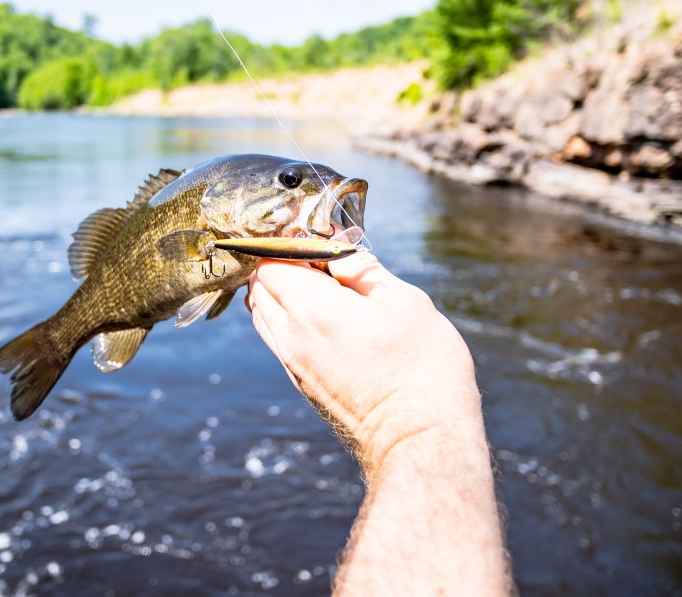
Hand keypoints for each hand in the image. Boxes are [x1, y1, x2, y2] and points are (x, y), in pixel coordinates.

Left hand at [247, 252, 482, 474]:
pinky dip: (290, 321)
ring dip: (282, 295)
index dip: (288, 244)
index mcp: (311, 309)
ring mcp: (293, 364)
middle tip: (322, 261)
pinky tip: (329, 320)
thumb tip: (341, 253)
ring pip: (264, 316)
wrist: (418, 441)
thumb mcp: (405, 302)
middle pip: (260, 288)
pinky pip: (278, 340)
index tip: (317, 239)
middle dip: (281, 265)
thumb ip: (365, 271)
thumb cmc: (421, 369)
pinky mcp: (302, 384)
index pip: (268, 262)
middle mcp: (291, 337)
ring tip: (326, 289)